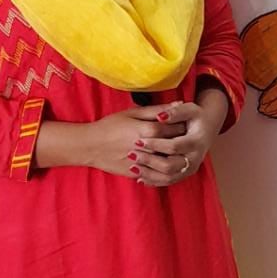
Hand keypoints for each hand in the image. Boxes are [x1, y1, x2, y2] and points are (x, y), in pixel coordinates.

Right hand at [38, 102, 186, 175]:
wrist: (89, 145)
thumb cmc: (110, 125)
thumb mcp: (132, 113)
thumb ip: (156, 110)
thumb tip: (178, 103)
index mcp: (147, 130)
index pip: (175, 128)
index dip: (183, 125)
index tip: (187, 123)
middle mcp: (146, 147)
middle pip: (173, 145)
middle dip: (181, 141)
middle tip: (186, 137)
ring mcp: (141, 162)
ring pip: (167, 162)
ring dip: (175, 157)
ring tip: (178, 151)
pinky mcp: (135, 173)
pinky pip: (155, 174)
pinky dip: (162, 170)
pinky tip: (165, 163)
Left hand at [131, 89, 227, 186]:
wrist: (207, 129)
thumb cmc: (196, 117)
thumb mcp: (189, 109)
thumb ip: (175, 111)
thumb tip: (161, 117)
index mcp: (196, 141)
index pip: (174, 146)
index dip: (156, 145)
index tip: (138, 141)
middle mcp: (195, 158)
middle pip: (170, 166)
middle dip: (149, 161)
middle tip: (132, 155)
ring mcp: (190, 168)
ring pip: (168, 178)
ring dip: (149, 174)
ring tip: (133, 167)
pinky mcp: (185, 174)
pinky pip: (168, 182)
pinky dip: (153, 181)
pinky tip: (139, 176)